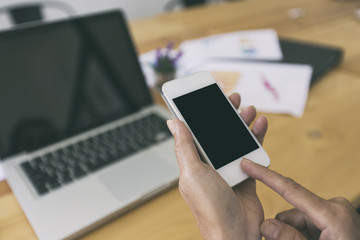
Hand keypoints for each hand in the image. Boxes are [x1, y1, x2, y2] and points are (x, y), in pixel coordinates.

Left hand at [167, 93, 267, 239]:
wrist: (235, 233)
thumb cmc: (210, 208)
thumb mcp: (192, 172)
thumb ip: (185, 146)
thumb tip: (174, 122)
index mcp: (193, 161)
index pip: (195, 131)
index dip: (200, 113)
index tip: (206, 97)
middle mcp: (209, 163)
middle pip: (217, 132)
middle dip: (225, 114)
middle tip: (232, 99)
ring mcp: (228, 168)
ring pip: (235, 139)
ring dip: (241, 122)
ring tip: (248, 109)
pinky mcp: (245, 174)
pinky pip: (250, 151)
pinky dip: (255, 137)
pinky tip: (259, 125)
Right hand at [241, 159, 359, 239]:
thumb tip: (266, 224)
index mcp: (333, 215)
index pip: (291, 190)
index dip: (265, 176)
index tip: (248, 164)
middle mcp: (335, 208)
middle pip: (291, 213)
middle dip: (284, 231)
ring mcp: (336, 214)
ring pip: (296, 220)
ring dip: (293, 236)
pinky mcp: (334, 220)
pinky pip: (305, 225)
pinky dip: (301, 236)